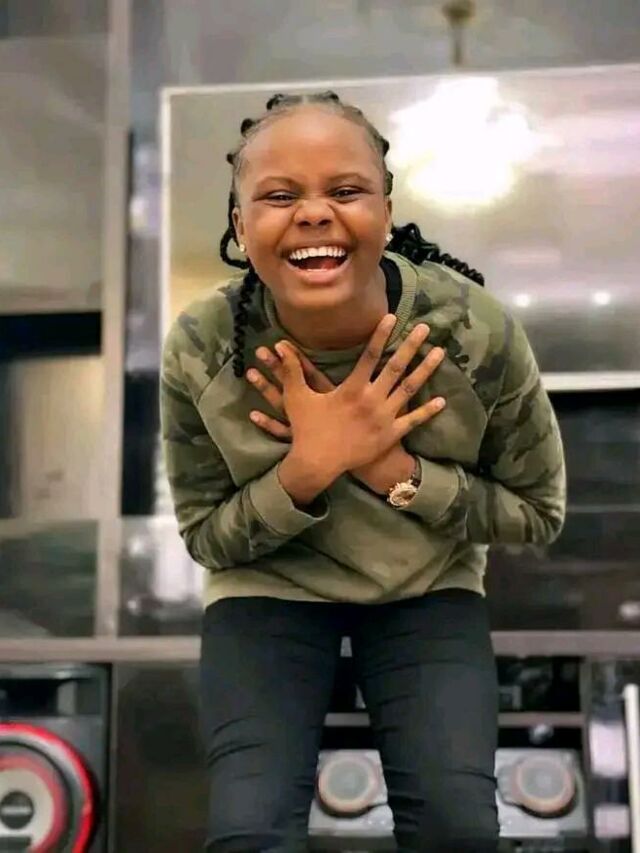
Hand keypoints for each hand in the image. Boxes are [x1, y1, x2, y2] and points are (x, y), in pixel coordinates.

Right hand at [248, 315, 444, 478]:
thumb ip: (292, 371)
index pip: (370, 355)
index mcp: (351, 389)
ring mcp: (383, 418)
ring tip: (440, 353)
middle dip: (411, 346)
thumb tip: (280, 346)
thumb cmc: (306, 429)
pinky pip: (413, 421)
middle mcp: (371, 400)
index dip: (381, 335)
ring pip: (410, 389)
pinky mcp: (390, 435)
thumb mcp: (297, 398)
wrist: (317, 464)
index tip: (392, 317)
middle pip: (396, 367)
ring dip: (426, 370)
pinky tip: (442, 400)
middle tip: (425, 328)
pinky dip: (427, 411)